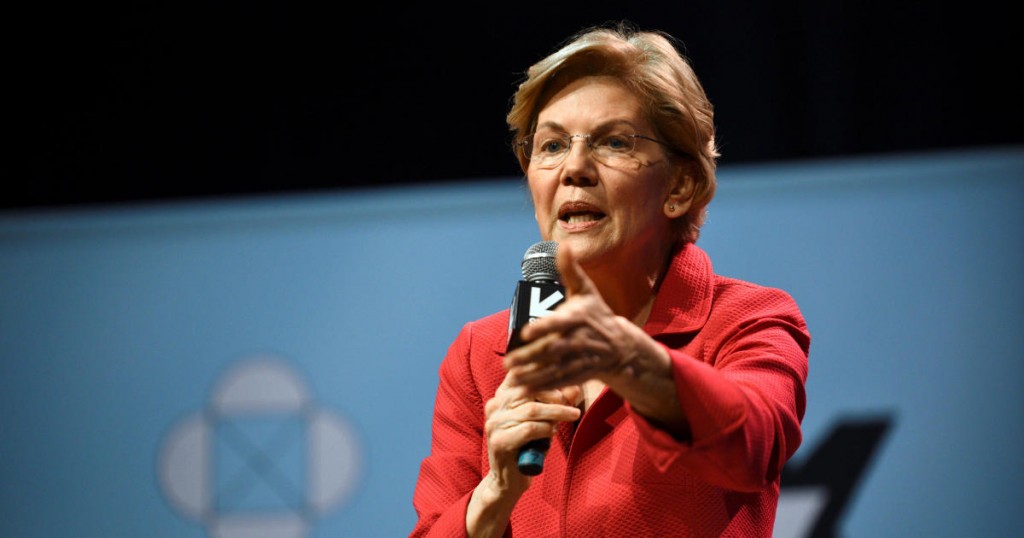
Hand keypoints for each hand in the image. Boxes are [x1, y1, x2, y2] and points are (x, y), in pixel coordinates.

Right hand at [483, 373, 581, 486]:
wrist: (508, 481)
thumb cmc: (528, 446)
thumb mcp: (545, 420)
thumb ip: (558, 403)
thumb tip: (576, 387)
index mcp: (501, 396)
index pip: (520, 373)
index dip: (542, 370)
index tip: (564, 373)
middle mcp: (494, 406)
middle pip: (529, 389)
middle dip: (556, 395)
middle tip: (572, 404)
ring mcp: (495, 423)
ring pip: (532, 409)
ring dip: (557, 412)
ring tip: (573, 415)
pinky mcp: (499, 441)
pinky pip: (530, 429)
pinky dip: (547, 430)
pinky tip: (554, 433)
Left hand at [504, 245, 649, 390]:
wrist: (620, 346)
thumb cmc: (596, 314)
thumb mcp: (586, 291)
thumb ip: (570, 270)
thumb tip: (563, 244)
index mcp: (577, 318)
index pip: (559, 323)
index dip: (544, 327)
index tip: (526, 332)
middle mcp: (578, 340)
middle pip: (551, 350)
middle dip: (530, 357)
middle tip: (508, 361)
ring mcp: (579, 360)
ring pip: (553, 369)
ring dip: (532, 375)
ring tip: (511, 377)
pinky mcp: (579, 375)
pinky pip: (559, 383)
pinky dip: (542, 387)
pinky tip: (523, 390)